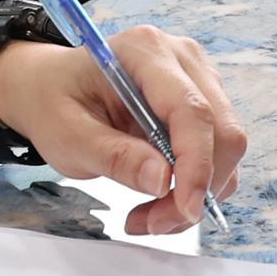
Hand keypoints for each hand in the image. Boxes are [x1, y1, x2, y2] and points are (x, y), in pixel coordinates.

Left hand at [0, 29, 243, 237]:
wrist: (50, 88)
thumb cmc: (55, 103)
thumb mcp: (68, 135)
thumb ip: (114, 156)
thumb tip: (164, 181)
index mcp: (146, 52)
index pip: (191, 110)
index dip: (197, 165)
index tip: (184, 210)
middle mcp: (183, 58)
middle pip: (221, 131)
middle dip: (195, 188)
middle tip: (151, 223)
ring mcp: (199, 78)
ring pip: (225, 147)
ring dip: (195, 193)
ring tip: (146, 216)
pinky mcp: (204, 103)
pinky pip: (217, 153)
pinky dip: (195, 186)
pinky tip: (159, 199)